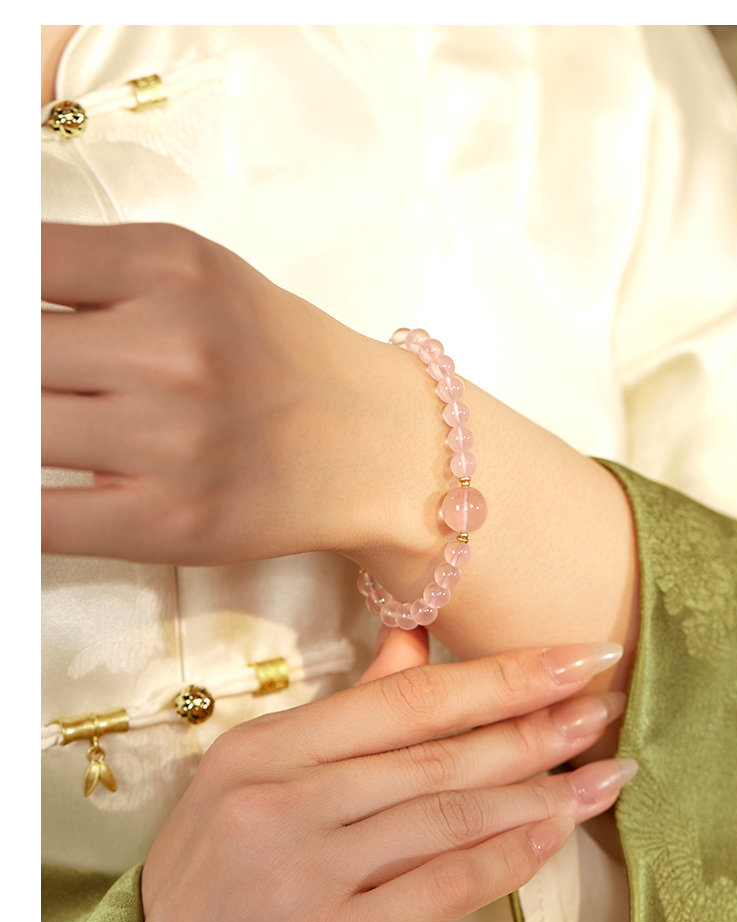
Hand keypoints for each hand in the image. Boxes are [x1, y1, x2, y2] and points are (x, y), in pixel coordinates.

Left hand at [41, 222, 433, 563]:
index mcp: (170, 267)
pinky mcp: (168, 519)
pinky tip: (26, 489)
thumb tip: (0, 296)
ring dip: (14, 436)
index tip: (8, 326)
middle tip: (36, 386)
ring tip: (44, 429)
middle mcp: (171, 347)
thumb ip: (91, 275)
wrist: (371, 445)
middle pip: (10, 351)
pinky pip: (39, 517)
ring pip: (15, 432)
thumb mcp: (196, 278)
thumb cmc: (278, 361)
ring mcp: (170, 438)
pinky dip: (16, 505)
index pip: (20, 258)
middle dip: (8, 369)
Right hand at [141, 641, 632, 921]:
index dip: (499, 674)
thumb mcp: (251, 785)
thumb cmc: (206, 889)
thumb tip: (414, 644)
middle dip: (536, 723)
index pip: (404, 697)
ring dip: (540, 792)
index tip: (572, 656)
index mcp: (263, 750)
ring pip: (448, 814)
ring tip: (605, 773)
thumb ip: (342, 717)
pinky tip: (552, 837)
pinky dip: (503, 860)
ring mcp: (302, 873)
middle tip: (605, 703)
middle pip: (437, 751)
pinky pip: (437, 890)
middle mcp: (281, 800)